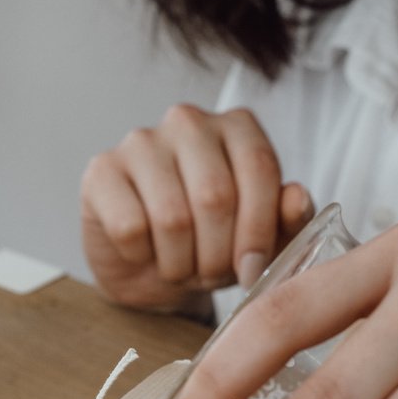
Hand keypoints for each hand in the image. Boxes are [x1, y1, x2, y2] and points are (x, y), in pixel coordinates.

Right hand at [80, 104, 312, 316]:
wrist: (152, 272)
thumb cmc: (212, 246)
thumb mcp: (262, 240)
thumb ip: (288, 220)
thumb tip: (297, 199)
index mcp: (237, 127)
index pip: (259, 168)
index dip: (259, 230)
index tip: (253, 269)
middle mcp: (189, 122)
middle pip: (215, 195)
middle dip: (217, 255)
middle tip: (210, 276)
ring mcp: (140, 141)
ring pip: (172, 217)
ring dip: (180, 263)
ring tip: (181, 268)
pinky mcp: (101, 171)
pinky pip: (130, 227)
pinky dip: (143, 256)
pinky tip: (145, 253)